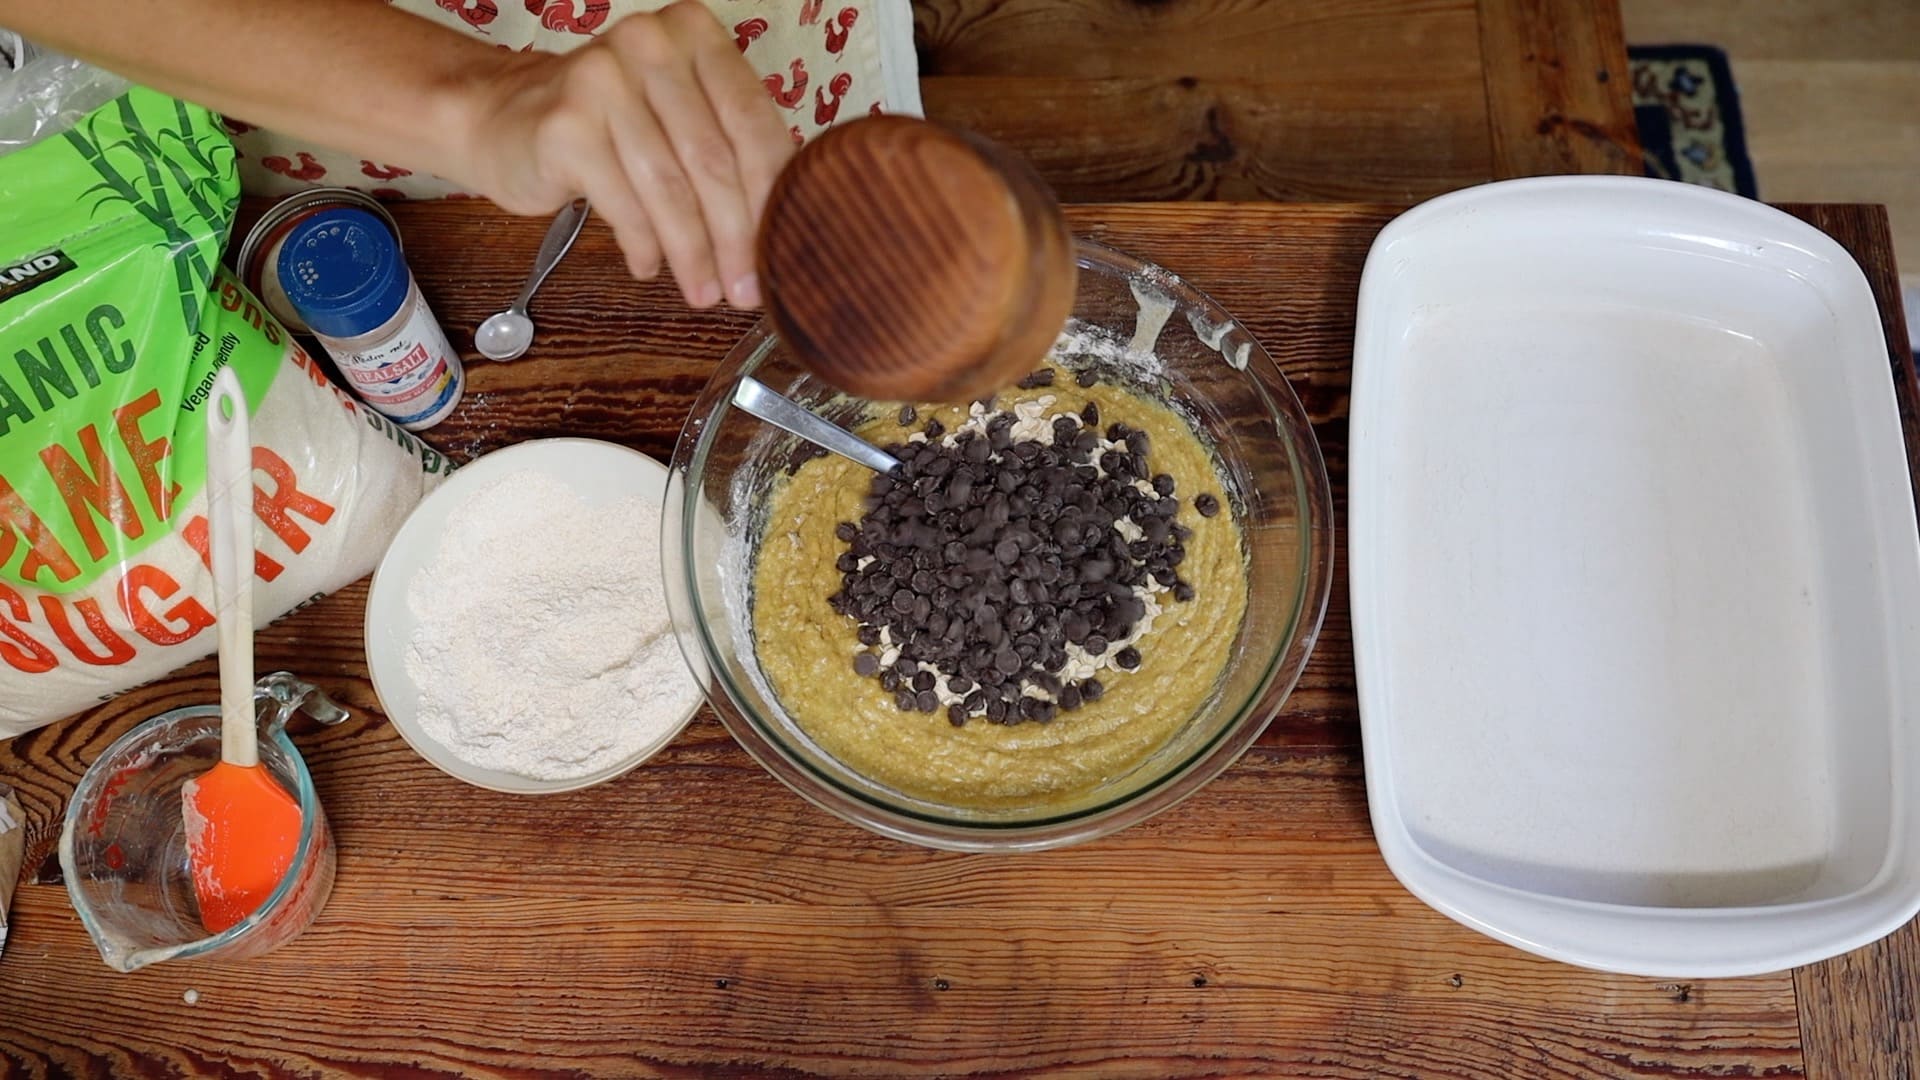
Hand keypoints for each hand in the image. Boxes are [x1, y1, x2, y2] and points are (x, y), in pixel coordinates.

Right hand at [456, 1, 792, 307]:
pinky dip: (644, 246)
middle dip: (737, 237)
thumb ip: (727, 145)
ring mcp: (602, 79)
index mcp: (693, 31)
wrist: (500, 117)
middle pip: (714, 159)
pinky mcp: (565, 125)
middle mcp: (649, 42)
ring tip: (703, 292)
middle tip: (745, 290)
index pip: (752, 120)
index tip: (782, 249)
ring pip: (671, 188)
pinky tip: (648, 268)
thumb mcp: (675, 114)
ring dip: (692, 254)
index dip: (773, 194)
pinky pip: (624, 205)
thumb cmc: (607, 125)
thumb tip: (784, 228)